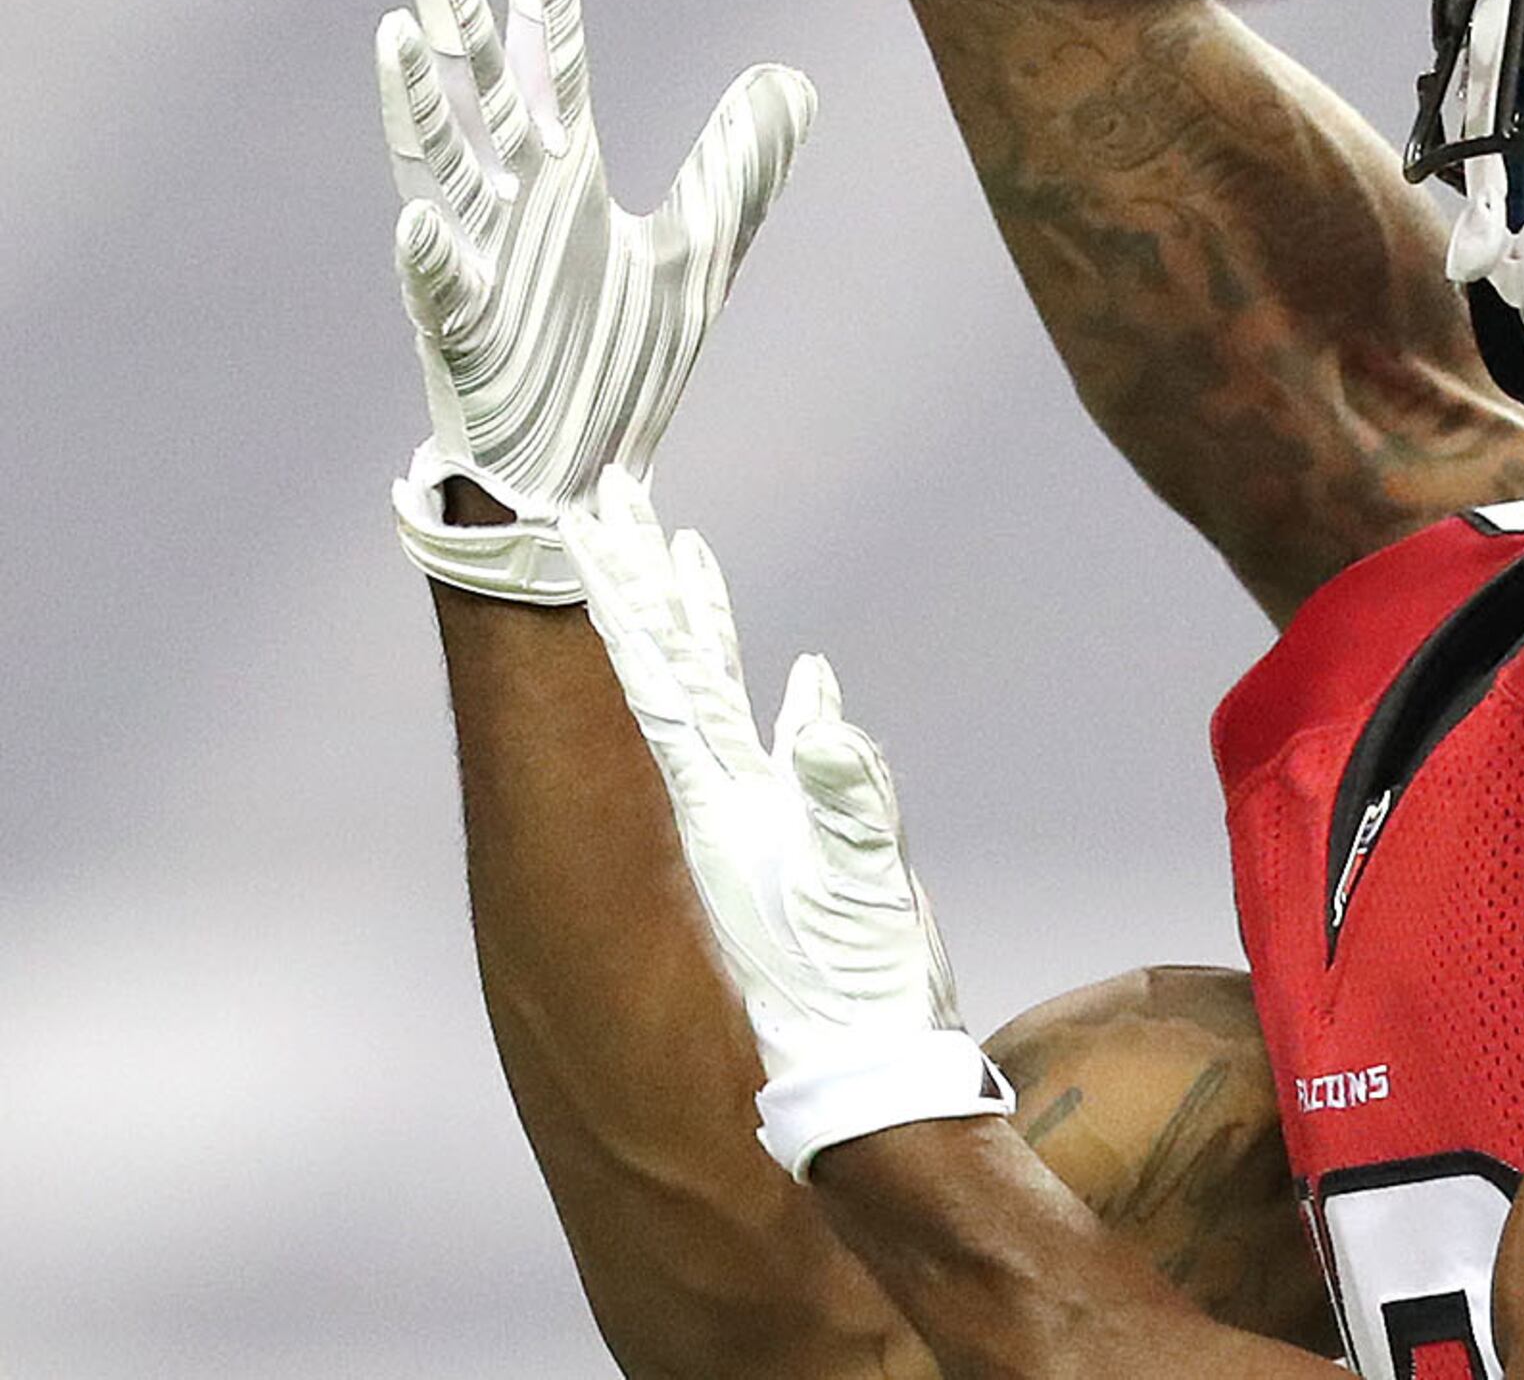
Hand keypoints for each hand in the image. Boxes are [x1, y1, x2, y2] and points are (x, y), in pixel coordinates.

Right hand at [378, 0, 812, 601]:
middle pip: (477, 79)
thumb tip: (788, 78)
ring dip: (418, 100)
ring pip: (438, 160)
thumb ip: (739, 167)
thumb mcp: (700, 252)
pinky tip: (417, 220)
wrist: (582, 473)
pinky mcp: (462, 329)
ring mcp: (478, 255)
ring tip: (400, 30)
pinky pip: (438, 283)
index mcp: (564, 171)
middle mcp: (513, 197)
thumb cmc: (616, 362)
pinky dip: (427, 251)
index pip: (549, 46)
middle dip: (449, 2)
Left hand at [566, 469, 1011, 1174]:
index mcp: (715, 810)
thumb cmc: (855, 1016)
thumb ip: (849, 804)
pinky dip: (789, 713)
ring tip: (681, 557)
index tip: (594, 515)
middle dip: (639, 585)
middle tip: (611, 498)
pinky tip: (802, 683)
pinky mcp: (804, 861)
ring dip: (694, 631)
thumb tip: (819, 710)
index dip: (627, 596)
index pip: (653, 677)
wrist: (860, 1094)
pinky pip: (782, 762)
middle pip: (663, 673)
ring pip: (708, 708)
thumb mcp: (860, 903)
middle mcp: (719, 809)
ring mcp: (756, 832)